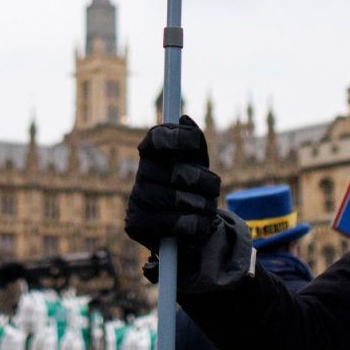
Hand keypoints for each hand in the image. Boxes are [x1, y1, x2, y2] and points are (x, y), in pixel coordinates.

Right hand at [124, 115, 222, 252]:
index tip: (195, 141)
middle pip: (172, 170)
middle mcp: (140, 174)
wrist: (191, 230)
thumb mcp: (199, 164)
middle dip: (201, 180)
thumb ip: (195, 143)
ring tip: (207, 207)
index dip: (175, 137)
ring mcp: (135, 199)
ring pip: (174, 198)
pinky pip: (172, 222)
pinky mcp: (135, 224)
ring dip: (202, 204)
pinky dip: (194, 223)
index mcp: (152, 154)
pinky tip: (198, 223)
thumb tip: (184, 118)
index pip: (156, 138)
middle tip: (214, 187)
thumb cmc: (194, 190)